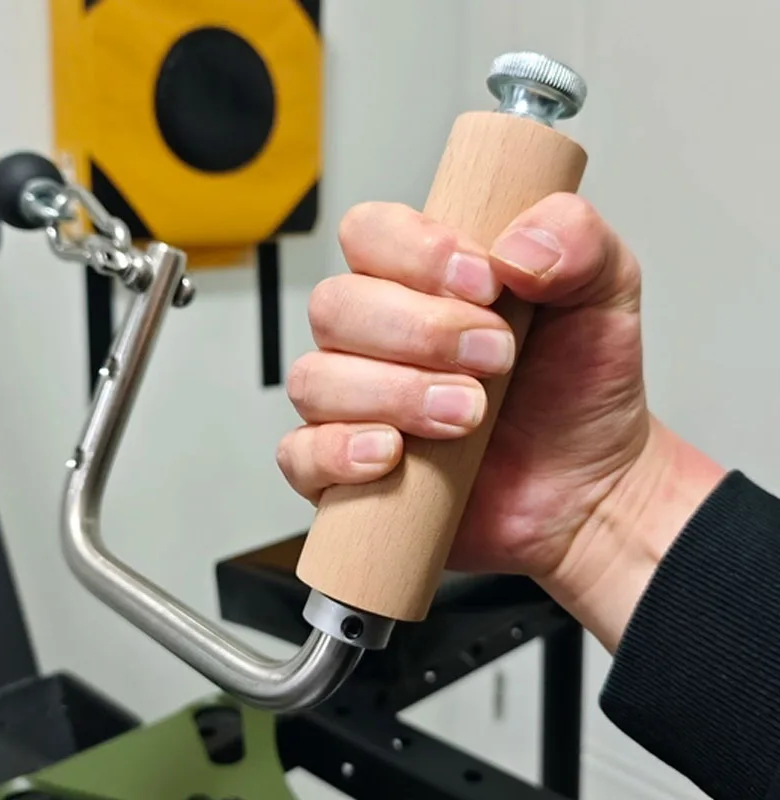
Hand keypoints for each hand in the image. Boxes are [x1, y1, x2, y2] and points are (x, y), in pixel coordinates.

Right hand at [277, 194, 722, 649]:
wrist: (587, 489)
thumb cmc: (581, 392)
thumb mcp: (605, 298)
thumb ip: (579, 243)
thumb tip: (516, 245)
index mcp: (422, 281)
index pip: (370, 233)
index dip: (415, 252)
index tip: (485, 284)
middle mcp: (378, 337)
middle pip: (336, 305)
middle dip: (418, 332)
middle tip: (494, 359)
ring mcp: (355, 404)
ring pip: (316, 379)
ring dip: (393, 393)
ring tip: (467, 415)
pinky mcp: (344, 469)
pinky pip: (300, 453)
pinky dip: (337, 452)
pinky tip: (392, 456)